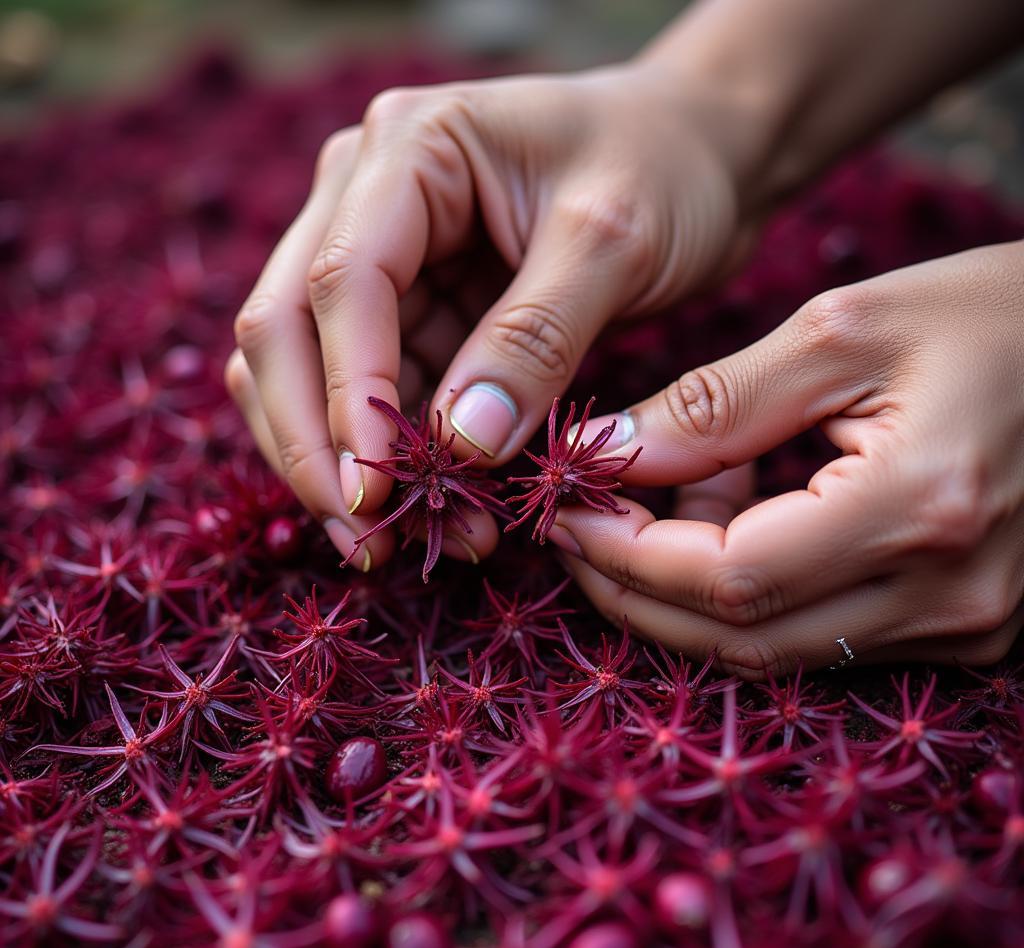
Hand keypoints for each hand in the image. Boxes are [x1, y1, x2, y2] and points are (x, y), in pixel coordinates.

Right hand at [225, 62, 750, 566]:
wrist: (696, 156)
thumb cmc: (665, 169)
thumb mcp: (615, 241)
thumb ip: (534, 338)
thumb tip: (457, 445)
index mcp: (408, 150)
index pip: (341, 282)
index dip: (349, 398)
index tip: (375, 494)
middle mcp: (365, 196)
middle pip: (285, 330)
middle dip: (315, 446)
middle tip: (366, 543)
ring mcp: (380, 255)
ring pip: (309, 373)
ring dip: (344, 464)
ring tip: (403, 543)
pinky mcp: (409, 308)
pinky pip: (371, 393)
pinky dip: (391, 457)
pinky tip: (437, 509)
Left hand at [553, 241, 1023, 677]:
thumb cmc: (999, 315)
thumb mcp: (847, 331)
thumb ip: (714, 404)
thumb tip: (605, 451)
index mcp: (920, 508)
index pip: (728, 579)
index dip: (628, 556)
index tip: (565, 513)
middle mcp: (950, 596)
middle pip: (741, 638)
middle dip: (637, 590)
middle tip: (579, 529)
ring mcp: (968, 627)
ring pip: (776, 649)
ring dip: (688, 593)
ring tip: (655, 507)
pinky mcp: (971, 629)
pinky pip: (824, 636)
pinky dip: (752, 594)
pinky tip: (731, 521)